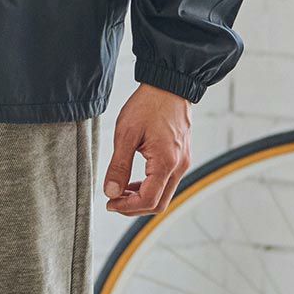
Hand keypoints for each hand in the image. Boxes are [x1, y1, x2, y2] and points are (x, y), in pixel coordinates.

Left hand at [103, 83, 193, 216]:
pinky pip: (168, 182)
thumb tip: (110, 192)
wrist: (169, 86)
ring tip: (120, 191)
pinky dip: (151, 187)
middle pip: (158, 204)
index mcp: (166, 162)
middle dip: (134, 208)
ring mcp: (183, 162)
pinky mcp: (182, 157)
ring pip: (164, 195)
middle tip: (113, 202)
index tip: (109, 203)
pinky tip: (134, 181)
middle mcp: (179, 166)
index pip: (148, 200)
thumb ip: (119, 166)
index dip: (126, 207)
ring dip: (142, 198)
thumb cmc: (148, 106)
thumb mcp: (126, 134)